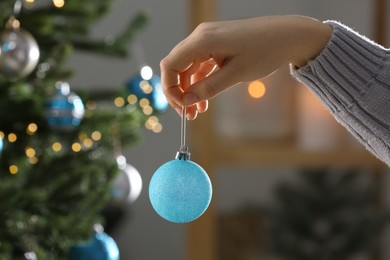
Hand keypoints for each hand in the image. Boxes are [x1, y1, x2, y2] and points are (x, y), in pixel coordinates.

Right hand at [160, 15, 331, 118]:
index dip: (170, 88)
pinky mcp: (215, 46)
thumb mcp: (236, 74)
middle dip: (178, 92)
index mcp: (203, 40)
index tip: (180, 107)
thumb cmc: (266, 50)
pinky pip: (199, 66)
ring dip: (188, 90)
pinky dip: (199, 83)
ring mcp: (207, 40)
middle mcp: (201, 37)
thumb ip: (209, 88)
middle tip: (187, 114)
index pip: (171, 64)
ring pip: (187, 68)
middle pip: (176, 66)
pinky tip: (203, 100)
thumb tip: (186, 101)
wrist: (286, 36)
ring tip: (196, 112)